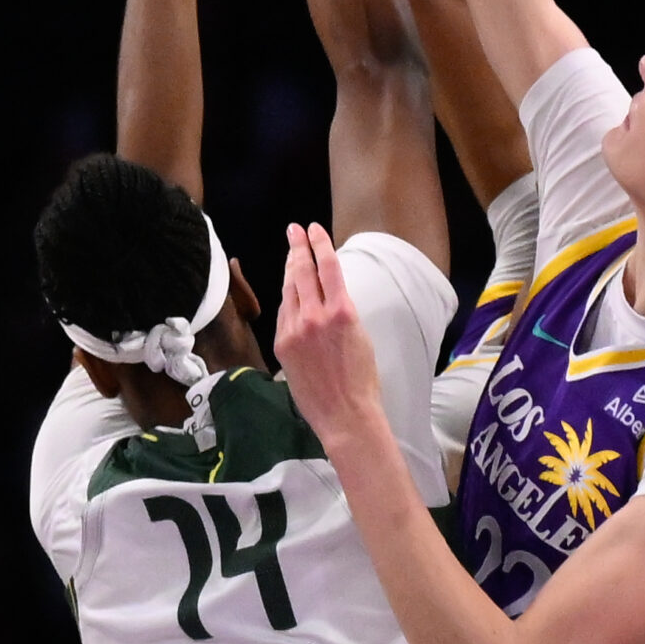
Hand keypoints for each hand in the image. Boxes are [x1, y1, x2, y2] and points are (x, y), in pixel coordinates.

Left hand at [276, 224, 385, 445]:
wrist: (344, 414)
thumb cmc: (362, 379)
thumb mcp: (360, 335)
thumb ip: (341, 311)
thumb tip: (327, 295)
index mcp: (342, 311)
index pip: (327, 267)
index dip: (320, 243)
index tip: (314, 228)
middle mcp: (315, 316)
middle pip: (302, 272)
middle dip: (297, 247)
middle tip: (294, 230)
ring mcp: (294, 330)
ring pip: (289, 291)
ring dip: (289, 270)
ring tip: (291, 254)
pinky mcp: (282, 344)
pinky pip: (283, 314)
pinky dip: (287, 299)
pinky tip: (289, 292)